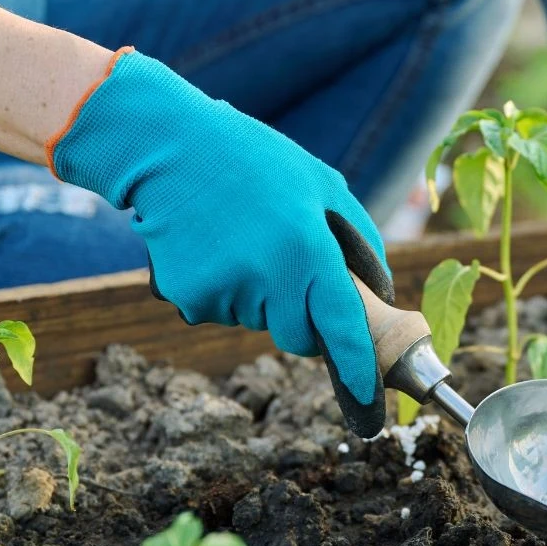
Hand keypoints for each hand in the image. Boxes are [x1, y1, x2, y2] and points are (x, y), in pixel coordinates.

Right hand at [49, 49, 392, 436]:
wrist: (169, 147)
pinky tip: (213, 247)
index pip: (342, 326)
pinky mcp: (190, 296)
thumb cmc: (258, 162)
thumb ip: (360, 243)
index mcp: (309, 249)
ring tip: (242, 239)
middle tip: (286, 267)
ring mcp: (226, 290)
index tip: (369, 399)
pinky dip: (224, 290)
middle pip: (298, 338)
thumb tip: (377, 295)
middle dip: (301, 318)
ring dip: (260, 296)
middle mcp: (269, 276)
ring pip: (258, 322)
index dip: (359, 367)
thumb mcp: (324, 186)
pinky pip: (221, 312)